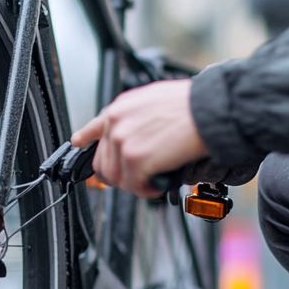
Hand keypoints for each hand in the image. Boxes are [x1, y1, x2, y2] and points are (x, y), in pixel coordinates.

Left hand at [72, 80, 207, 196]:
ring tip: (153, 179)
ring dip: (135, 183)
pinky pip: (134, 186)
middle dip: (121, 173)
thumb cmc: (191, 105)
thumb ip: (136, 116)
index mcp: (120, 108)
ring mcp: (123, 142)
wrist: (208, 110)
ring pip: (116, 178)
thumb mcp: (154, 99)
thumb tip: (136, 135)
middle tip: (140, 176)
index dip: (86, 142)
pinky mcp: (135, 160)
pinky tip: (160, 182)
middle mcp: (116, 123)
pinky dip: (147, 190)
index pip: (92, 129)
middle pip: (103, 163)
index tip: (81, 146)